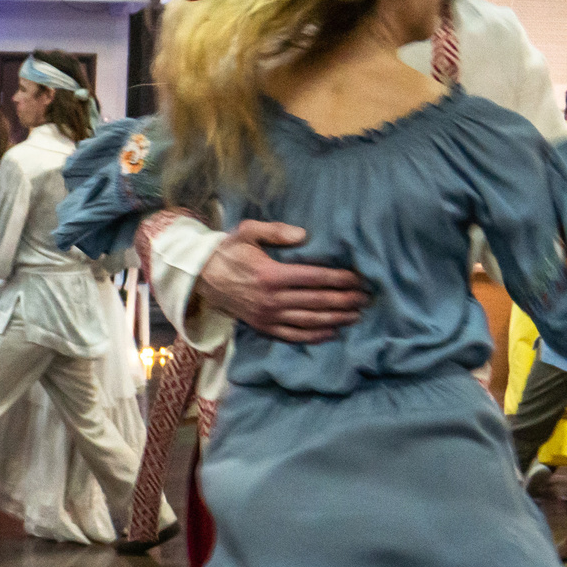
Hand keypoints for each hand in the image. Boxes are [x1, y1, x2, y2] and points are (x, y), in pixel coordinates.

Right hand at [196, 220, 367, 342]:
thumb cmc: (227, 252)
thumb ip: (275, 230)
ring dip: (336, 318)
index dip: (341, 279)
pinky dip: (314, 336)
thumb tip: (304, 235)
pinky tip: (332, 332)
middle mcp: (273, 299)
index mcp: (272, 274)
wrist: (201, 277)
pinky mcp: (263, 326)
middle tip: (366, 298)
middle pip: (318, 301)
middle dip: (345, 300)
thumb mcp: (246, 232)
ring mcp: (268, 316)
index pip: (316, 278)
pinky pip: (293, 335)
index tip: (360, 278)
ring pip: (310, 320)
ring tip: (356, 315)